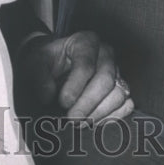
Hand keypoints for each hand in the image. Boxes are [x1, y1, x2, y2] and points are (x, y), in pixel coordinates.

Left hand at [18, 31, 133, 121]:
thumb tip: (47, 95)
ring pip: (119, 93)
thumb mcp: (36, 62)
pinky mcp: (121, 87)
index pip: (86, 64)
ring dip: (99, 113)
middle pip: (106, 79)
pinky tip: (94, 121)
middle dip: (88, 103)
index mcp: (86, 41)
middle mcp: (105, 54)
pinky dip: (112, 117)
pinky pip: (126, 104)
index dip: (75, 86)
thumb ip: (39, 77)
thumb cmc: (48, 61)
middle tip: (72, 119)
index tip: (63, 102)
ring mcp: (117, 71)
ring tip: (80, 122)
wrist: (56, 64)